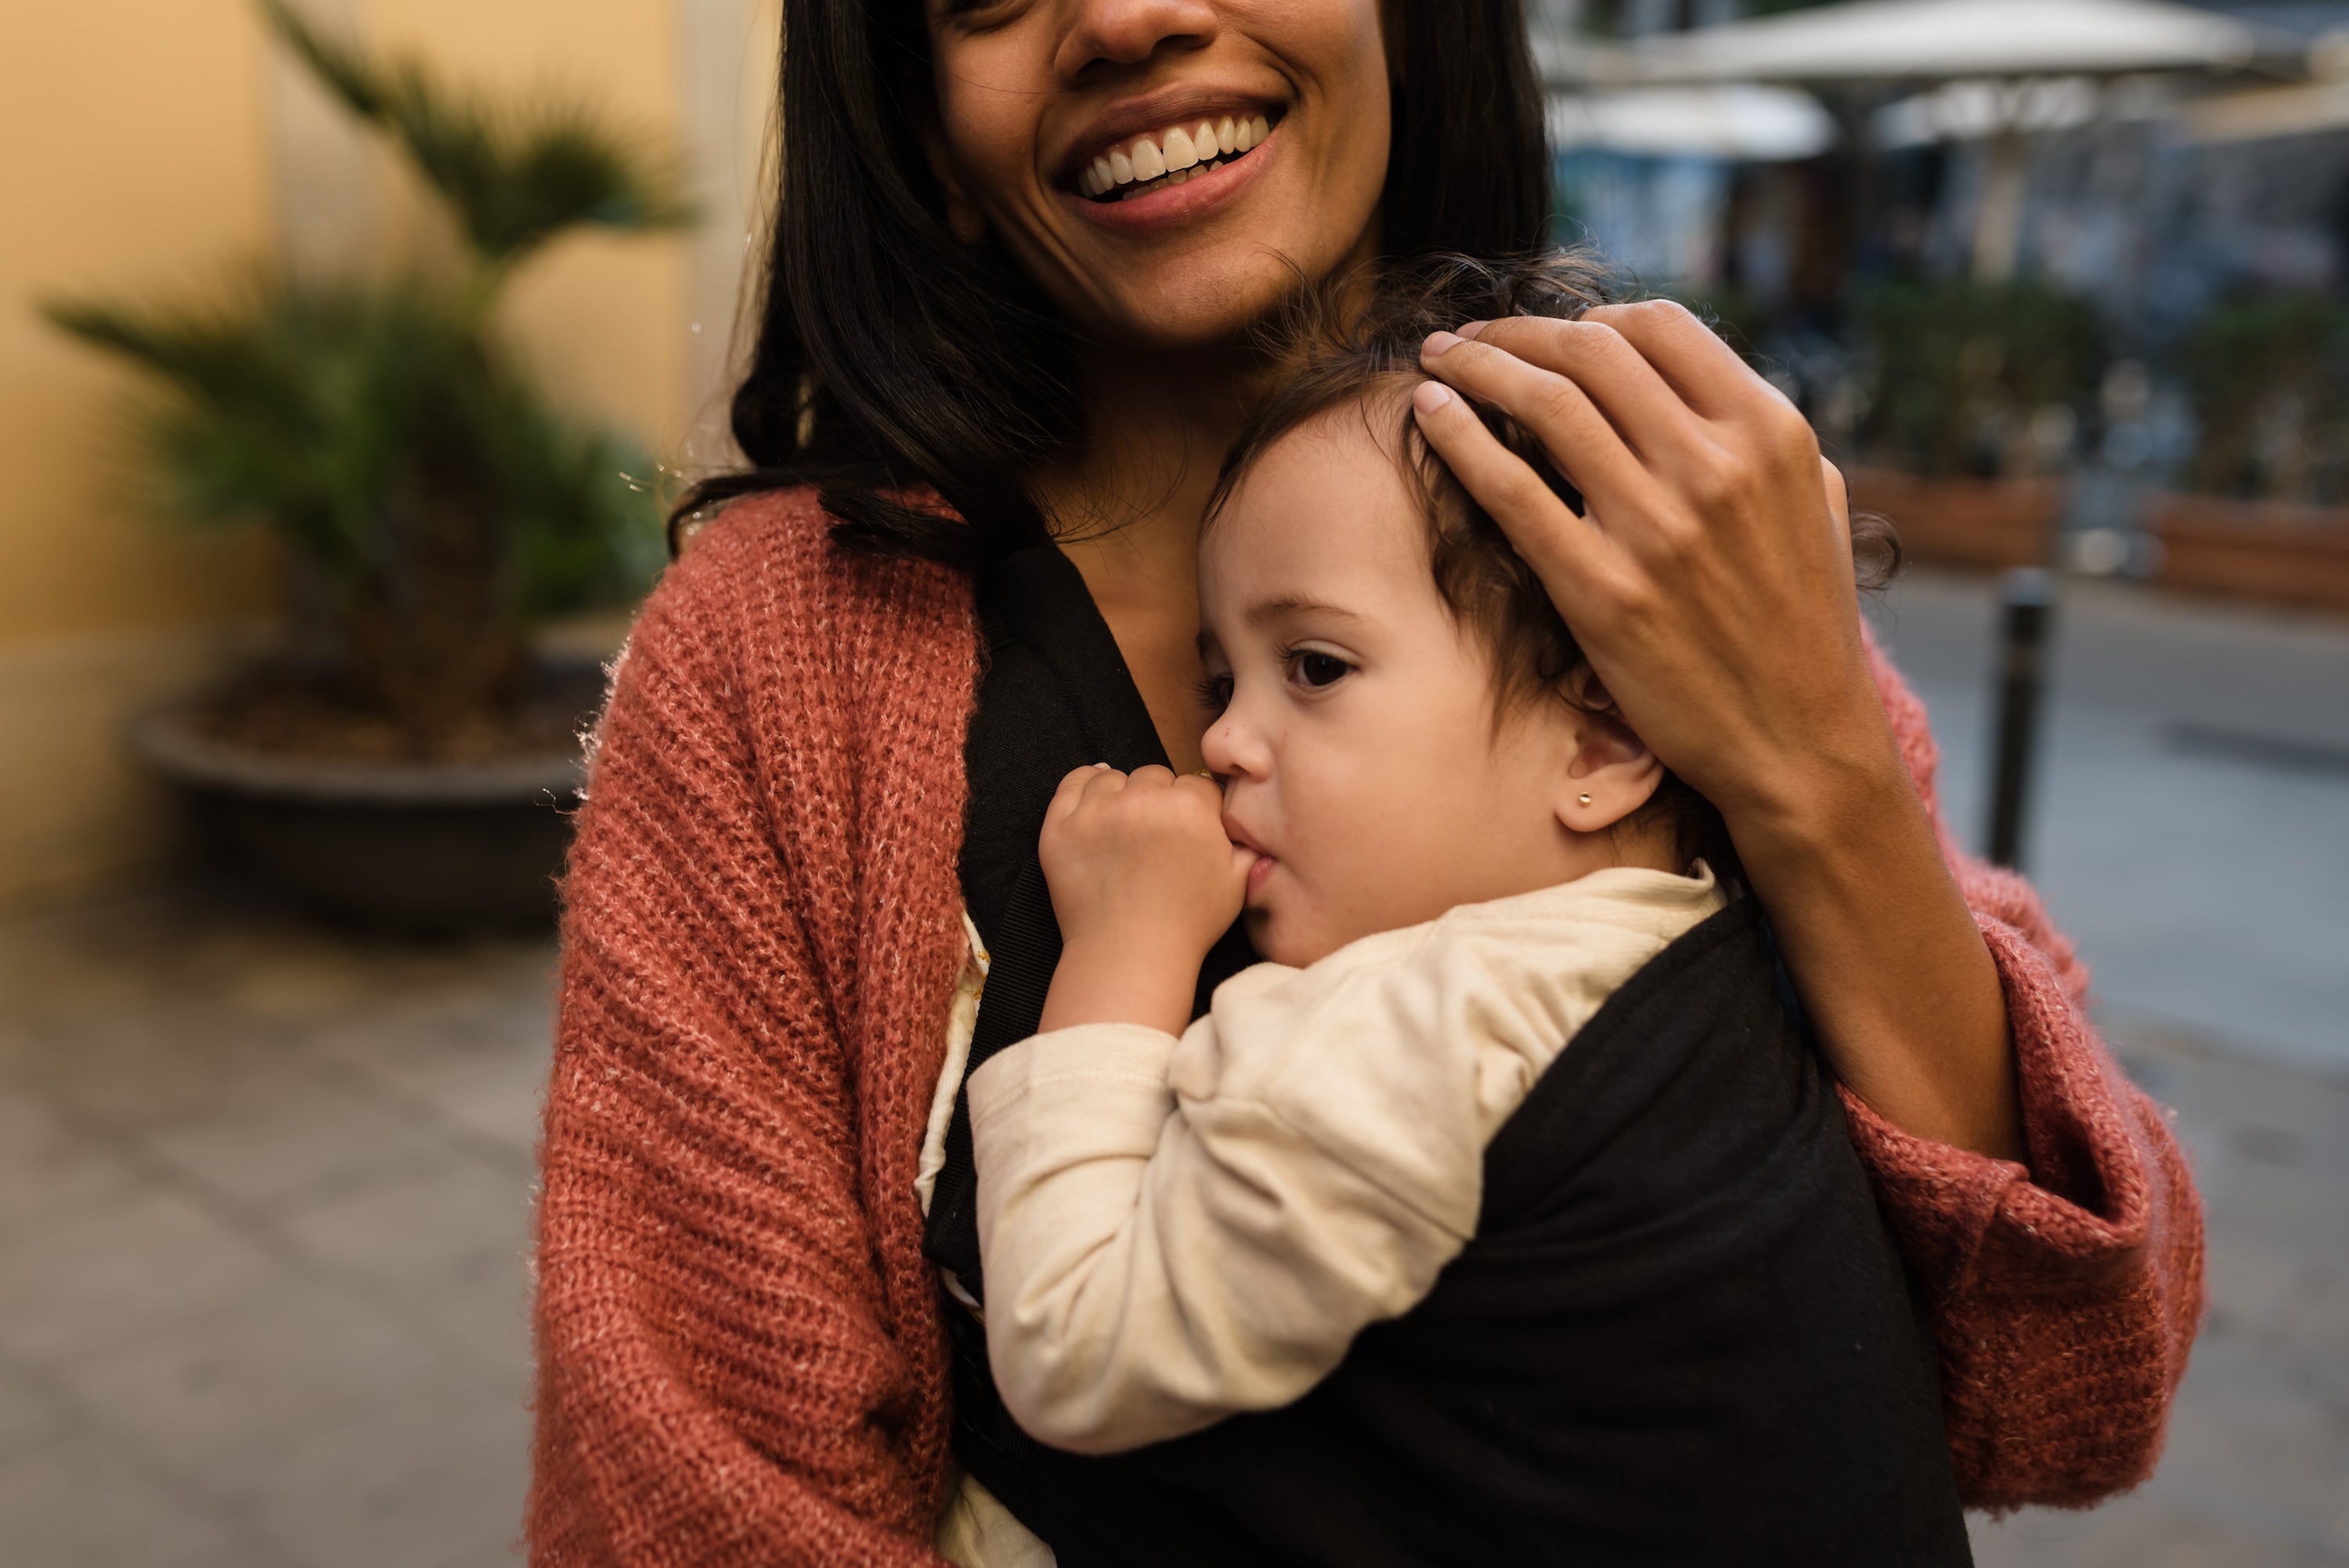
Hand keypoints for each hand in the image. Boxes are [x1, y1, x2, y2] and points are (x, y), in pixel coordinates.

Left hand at [1037, 765, 1255, 1034]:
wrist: (1129, 957)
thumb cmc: (1188, 925)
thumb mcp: (1236, 884)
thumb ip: (1246, 845)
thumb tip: (1246, 824)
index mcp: (1190, 808)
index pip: (1197, 785)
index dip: (1197, 808)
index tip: (1190, 831)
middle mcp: (1142, 800)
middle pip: (1154, 776)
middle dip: (1160, 800)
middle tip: (1157, 836)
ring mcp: (1096, 812)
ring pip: (1114, 779)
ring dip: (1122, 795)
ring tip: (1126, 830)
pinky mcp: (1061, 827)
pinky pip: (1073, 783)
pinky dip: (1085, 786)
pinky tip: (1096, 801)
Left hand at [1411, 301, 1896, 831]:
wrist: (1797, 739)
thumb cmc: (1804, 620)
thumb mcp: (1815, 499)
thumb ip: (1757, 431)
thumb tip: (1689, 379)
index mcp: (1769, 430)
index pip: (1660, 326)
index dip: (1593, 318)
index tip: (1553, 334)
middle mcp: (1713, 466)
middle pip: (1590, 352)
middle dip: (1516, 331)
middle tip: (1468, 337)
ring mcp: (1654, 528)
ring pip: (1544, 404)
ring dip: (1475, 366)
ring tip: (1437, 361)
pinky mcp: (1600, 591)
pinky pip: (1510, 490)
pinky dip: (1459, 436)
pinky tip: (1429, 413)